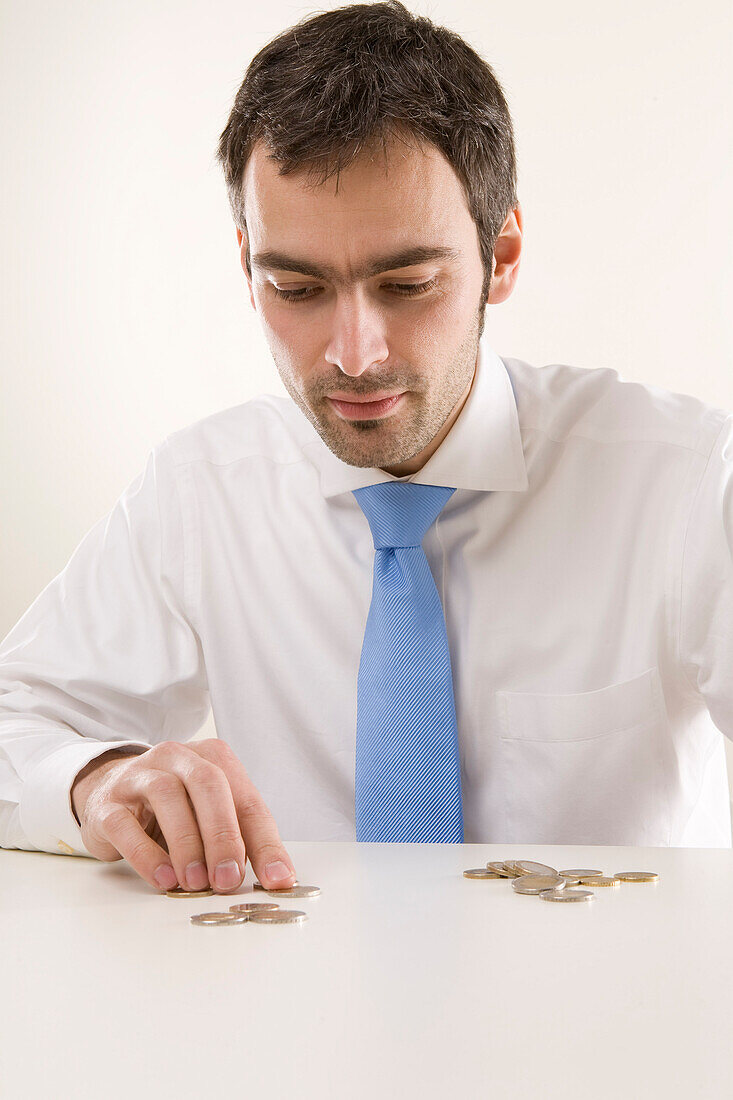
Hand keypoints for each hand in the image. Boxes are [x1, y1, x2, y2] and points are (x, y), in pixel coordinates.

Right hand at [72, 739, 296, 893]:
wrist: (108, 793)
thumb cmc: (172, 808)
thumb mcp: (209, 815)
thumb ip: (240, 838)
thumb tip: (274, 877)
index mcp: (213, 757)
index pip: (247, 800)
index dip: (265, 842)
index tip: (277, 879)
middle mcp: (178, 757)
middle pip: (209, 784)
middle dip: (223, 834)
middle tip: (228, 879)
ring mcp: (140, 774)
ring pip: (168, 796)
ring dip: (187, 844)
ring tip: (195, 883)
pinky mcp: (108, 802)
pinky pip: (126, 824)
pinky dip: (147, 855)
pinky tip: (163, 879)